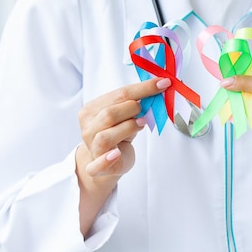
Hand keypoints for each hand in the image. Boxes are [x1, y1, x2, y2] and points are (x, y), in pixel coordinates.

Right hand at [76, 77, 170, 235]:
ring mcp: (91, 148)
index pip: (118, 95)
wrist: (106, 164)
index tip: (162, 83)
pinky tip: (116, 154)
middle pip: (109, 114)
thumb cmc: (117, 135)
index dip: (142, 88)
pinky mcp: (96, 168)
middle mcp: (88, 128)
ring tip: (140, 125)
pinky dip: (106, 159)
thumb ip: (134, 105)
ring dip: (127, 128)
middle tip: (145, 110)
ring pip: (105, 136)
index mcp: (90, 111)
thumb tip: (157, 89)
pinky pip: (97, 164)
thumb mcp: (124, 117)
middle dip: (132, 108)